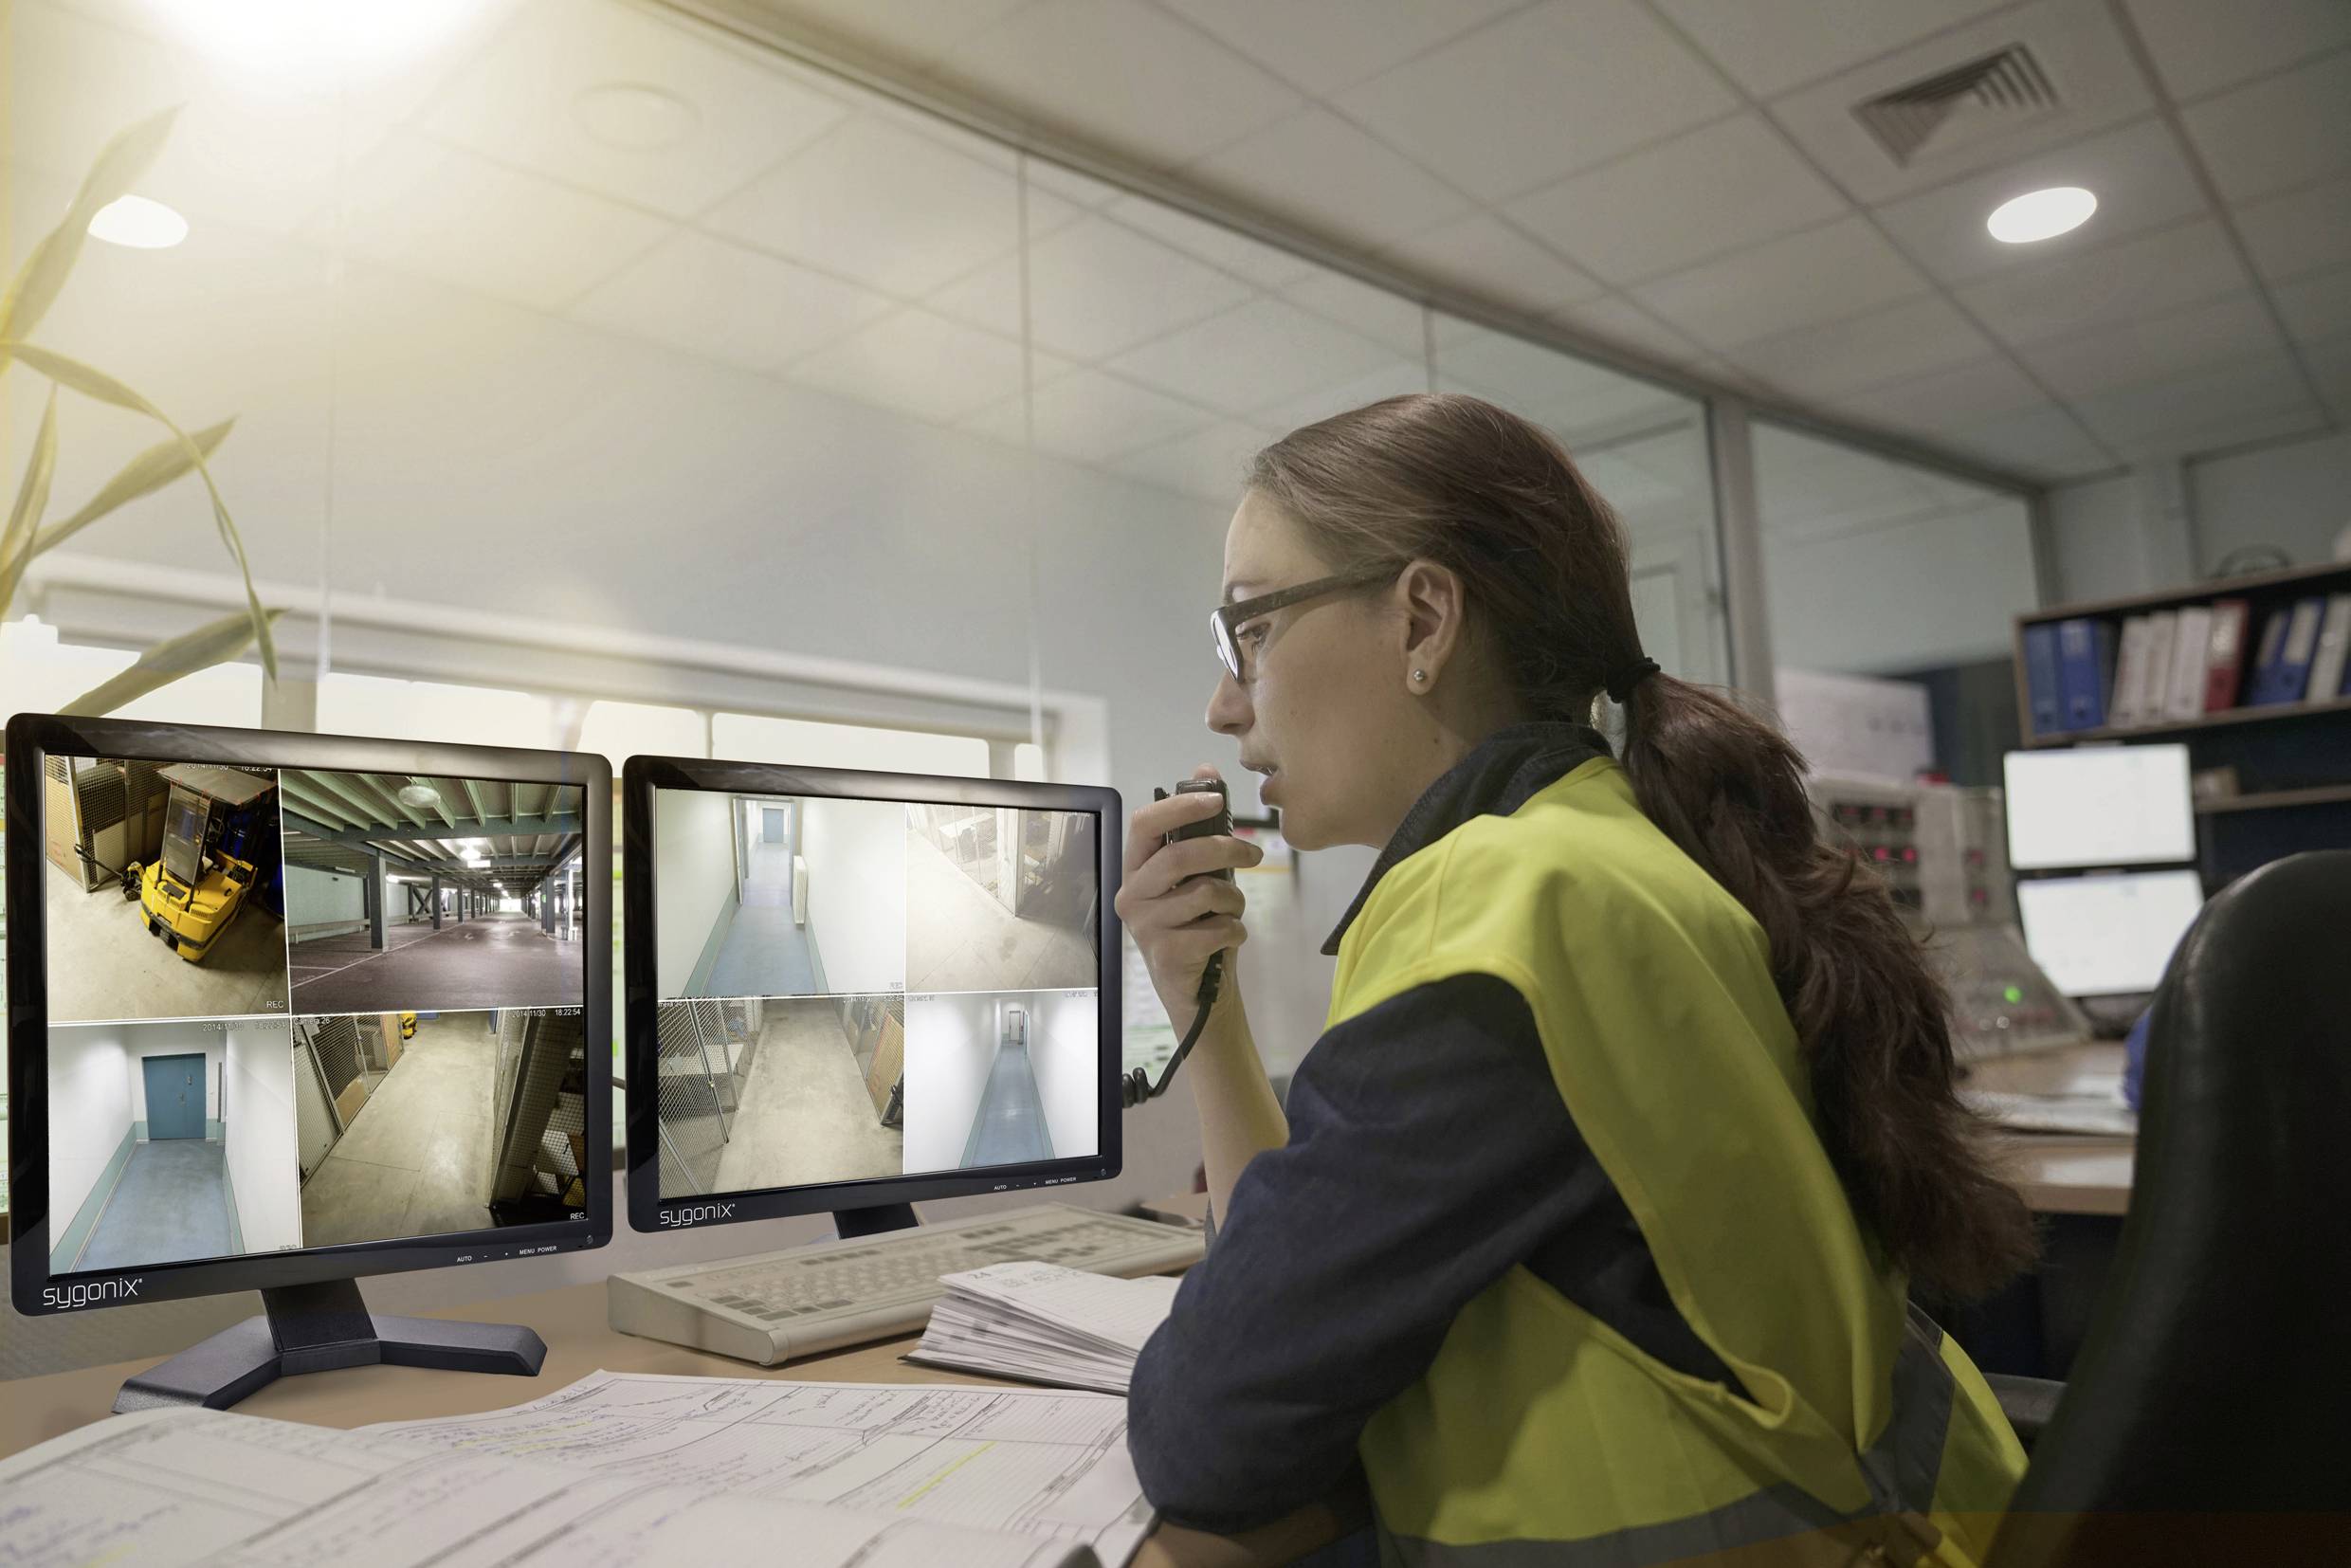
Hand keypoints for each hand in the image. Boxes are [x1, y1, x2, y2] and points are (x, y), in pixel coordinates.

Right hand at [1116, 764, 1263, 1023]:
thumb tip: (1205, 769)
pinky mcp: (1165, 954)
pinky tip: (1228, 938)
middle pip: (1179, 855)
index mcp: (1137, 868)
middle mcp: (1131, 895)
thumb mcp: (1201, 873)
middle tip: (1254, 852)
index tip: (1218, 800)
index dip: (1181, 806)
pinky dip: (1235, 931)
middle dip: (1226, 849)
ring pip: (1204, 893)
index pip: (1145, 824)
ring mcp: (1144, 926)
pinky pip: (1216, 928)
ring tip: (1232, 912)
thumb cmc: (1198, 925)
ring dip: (1234, 900)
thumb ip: (1200, 826)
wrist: (1199, 991)